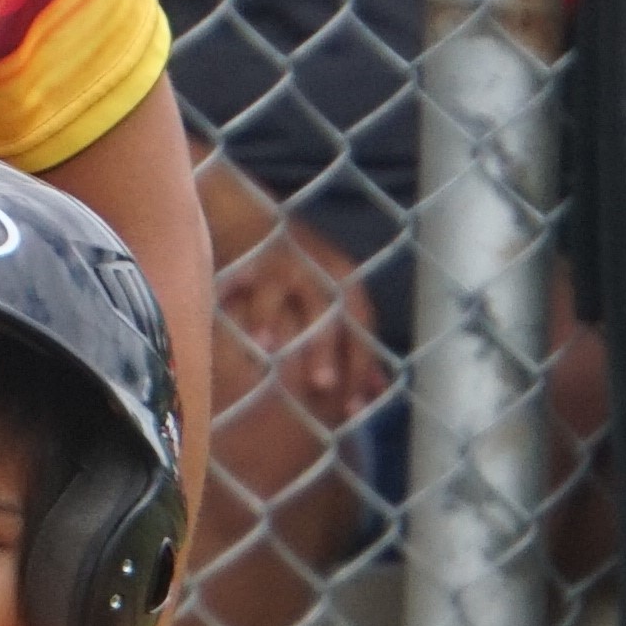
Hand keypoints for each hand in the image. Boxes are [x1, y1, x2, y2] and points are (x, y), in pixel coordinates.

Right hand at [219, 213, 394, 424]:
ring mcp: (290, 261)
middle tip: (323, 387)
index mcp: (345, 284)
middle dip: (325, 349)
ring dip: (281, 323)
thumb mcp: (327, 301)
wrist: (247, 216)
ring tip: (270, 356)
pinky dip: (253, 311)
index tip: (353, 409)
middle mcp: (323, 270)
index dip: (360, 367)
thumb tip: (378, 393)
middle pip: (329, 313)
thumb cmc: (292, 269)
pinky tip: (249, 337)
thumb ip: (351, 346)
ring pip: (291, 295)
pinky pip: (255, 287)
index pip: (360, 328)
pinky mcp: (257, 257)